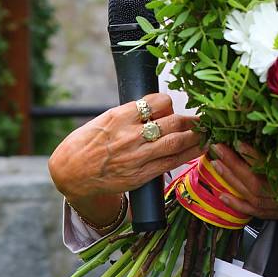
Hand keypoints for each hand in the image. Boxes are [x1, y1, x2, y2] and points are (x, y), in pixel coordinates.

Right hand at [49, 93, 203, 203]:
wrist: (71, 172)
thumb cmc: (88, 142)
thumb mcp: (105, 118)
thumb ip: (131, 113)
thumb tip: (157, 107)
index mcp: (120, 116)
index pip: (157, 102)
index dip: (169, 104)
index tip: (171, 108)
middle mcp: (130, 135)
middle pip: (172, 121)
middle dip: (190, 119)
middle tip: (201, 119)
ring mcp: (137, 156)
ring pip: (176, 142)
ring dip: (196, 136)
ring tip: (206, 132)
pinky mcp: (141, 174)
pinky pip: (171, 163)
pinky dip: (189, 154)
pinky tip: (200, 149)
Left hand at [210, 142, 277, 219]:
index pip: (270, 166)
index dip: (254, 155)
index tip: (239, 142)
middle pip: (254, 179)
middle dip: (233, 163)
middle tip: (218, 148)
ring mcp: (275, 207)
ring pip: (249, 193)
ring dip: (230, 178)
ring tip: (215, 163)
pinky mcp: (271, 214)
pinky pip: (250, 210)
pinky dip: (235, 203)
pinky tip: (221, 195)